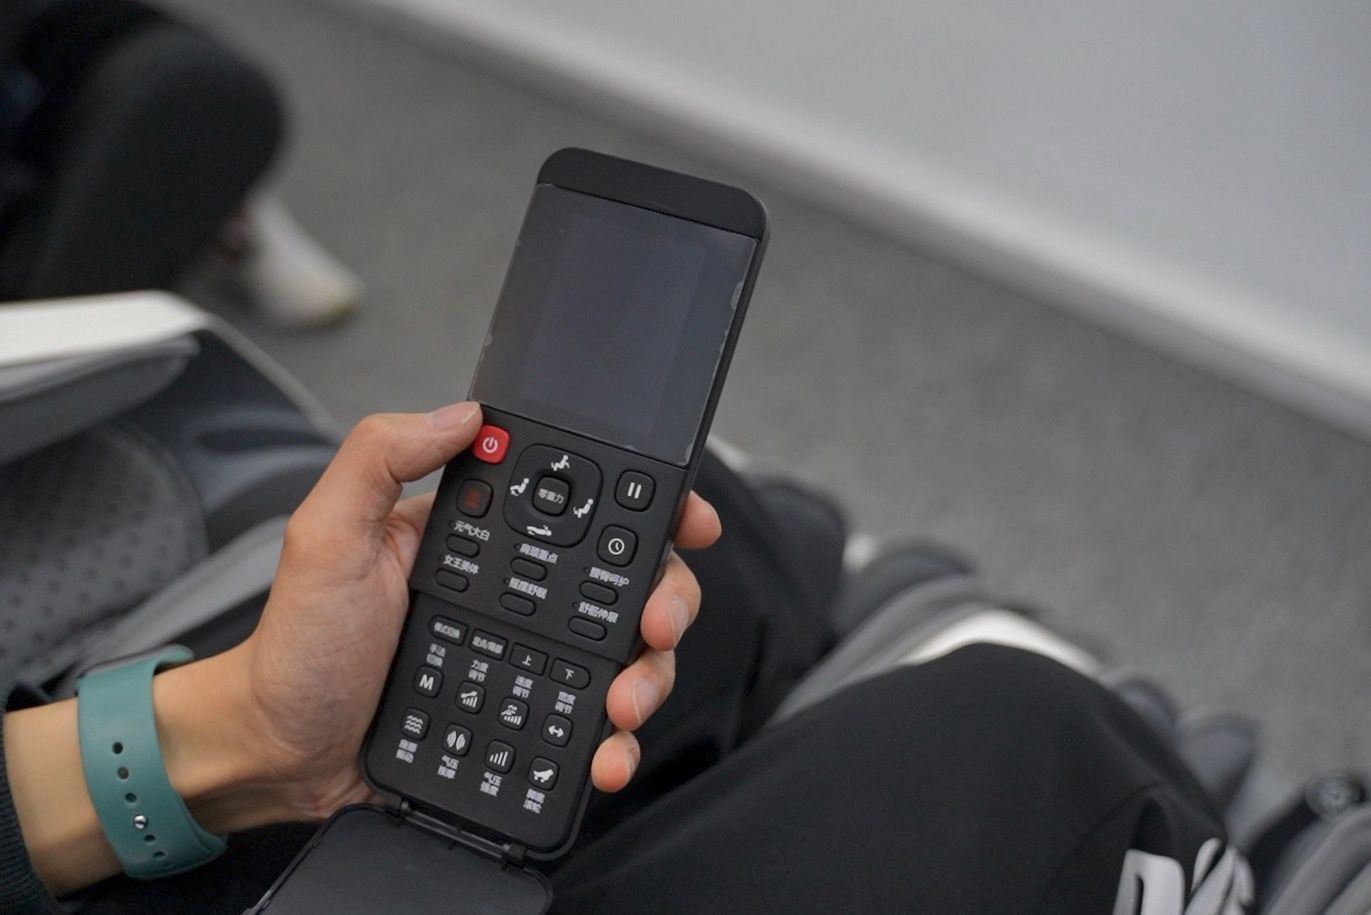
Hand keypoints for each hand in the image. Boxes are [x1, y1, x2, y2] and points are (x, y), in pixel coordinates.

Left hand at [5, 402, 718, 893]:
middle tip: (656, 621)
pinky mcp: (527, 718)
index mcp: (483, 543)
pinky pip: (591, 723)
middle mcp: (518, 597)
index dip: (649, 509)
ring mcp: (528, 661)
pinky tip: (607, 753)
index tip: (686, 519)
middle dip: (667, 598)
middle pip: (630, 584)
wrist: (279, 752)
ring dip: (649, 675)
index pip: (584, 509)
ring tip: (625, 700)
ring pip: (627, 656)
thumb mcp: (326, 535)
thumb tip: (461, 411)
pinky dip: (615, 741)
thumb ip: (381, 457)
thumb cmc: (296, 646)